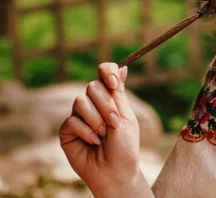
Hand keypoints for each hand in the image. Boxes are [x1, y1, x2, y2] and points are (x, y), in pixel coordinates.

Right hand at [59, 63, 146, 196]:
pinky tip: (93, 142)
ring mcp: (79, 116)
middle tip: (113, 122)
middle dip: (105, 104)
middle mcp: (94, 104)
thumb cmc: (124, 147)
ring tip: (103, 135)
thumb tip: (123, 67)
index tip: (114, 83)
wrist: (114, 172)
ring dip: (96, 119)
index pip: (105, 72)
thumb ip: (119, 93)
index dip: (107, 71)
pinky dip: (85, 131)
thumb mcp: (125, 117)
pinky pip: (71, 120)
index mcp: (111, 98)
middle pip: (92, 86)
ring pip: (80, 102)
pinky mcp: (67, 130)